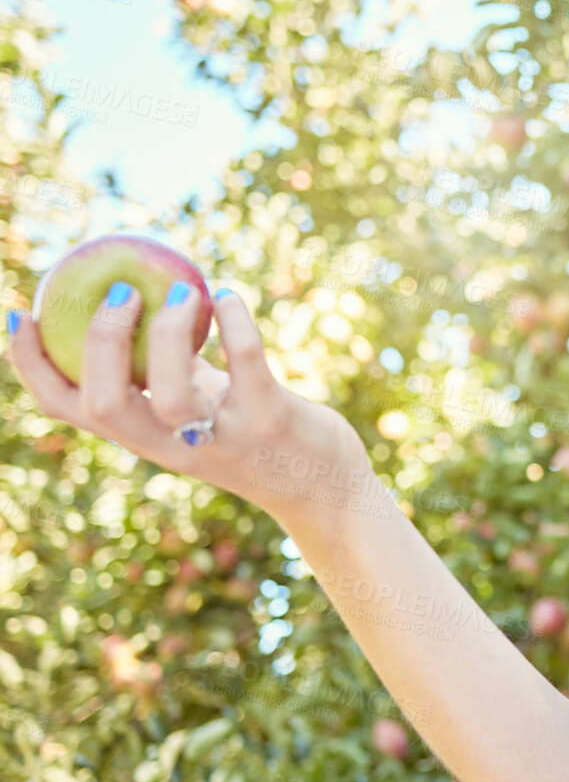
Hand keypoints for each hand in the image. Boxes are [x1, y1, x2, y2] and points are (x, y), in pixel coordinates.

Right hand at [6, 284, 371, 529]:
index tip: (20, 315)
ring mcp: (223, 438)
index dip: (32, 367)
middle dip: (99, 344)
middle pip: (105, 405)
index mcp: (145, 438)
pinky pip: (246, 366)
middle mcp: (174, 446)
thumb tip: (134, 303)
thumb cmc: (254, 433)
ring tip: (184, 292)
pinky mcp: (272, 422)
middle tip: (120, 292)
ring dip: (169, 334)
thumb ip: (166, 371)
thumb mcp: (201, 406)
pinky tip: (229, 294)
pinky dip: (235, 324)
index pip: (68, 410)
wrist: (325, 489)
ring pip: (174, 395)